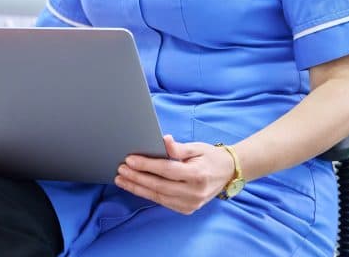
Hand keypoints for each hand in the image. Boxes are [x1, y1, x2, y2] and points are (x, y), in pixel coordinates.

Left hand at [114, 134, 236, 214]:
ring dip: (138, 188)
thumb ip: (178, 148)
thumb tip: (163, 140)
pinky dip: (148, 194)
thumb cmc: (211, 157)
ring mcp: (191, 204)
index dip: (146, 165)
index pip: (166, 170)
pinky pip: (163, 202)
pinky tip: (136, 187)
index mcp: (197, 174)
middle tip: (120, 170)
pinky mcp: (187, 209)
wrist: (228, 173)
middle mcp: (194, 192)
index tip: (129, 159)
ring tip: (122, 180)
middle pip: (159, 186)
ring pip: (158, 197)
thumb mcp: (196, 148)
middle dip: (137, 178)